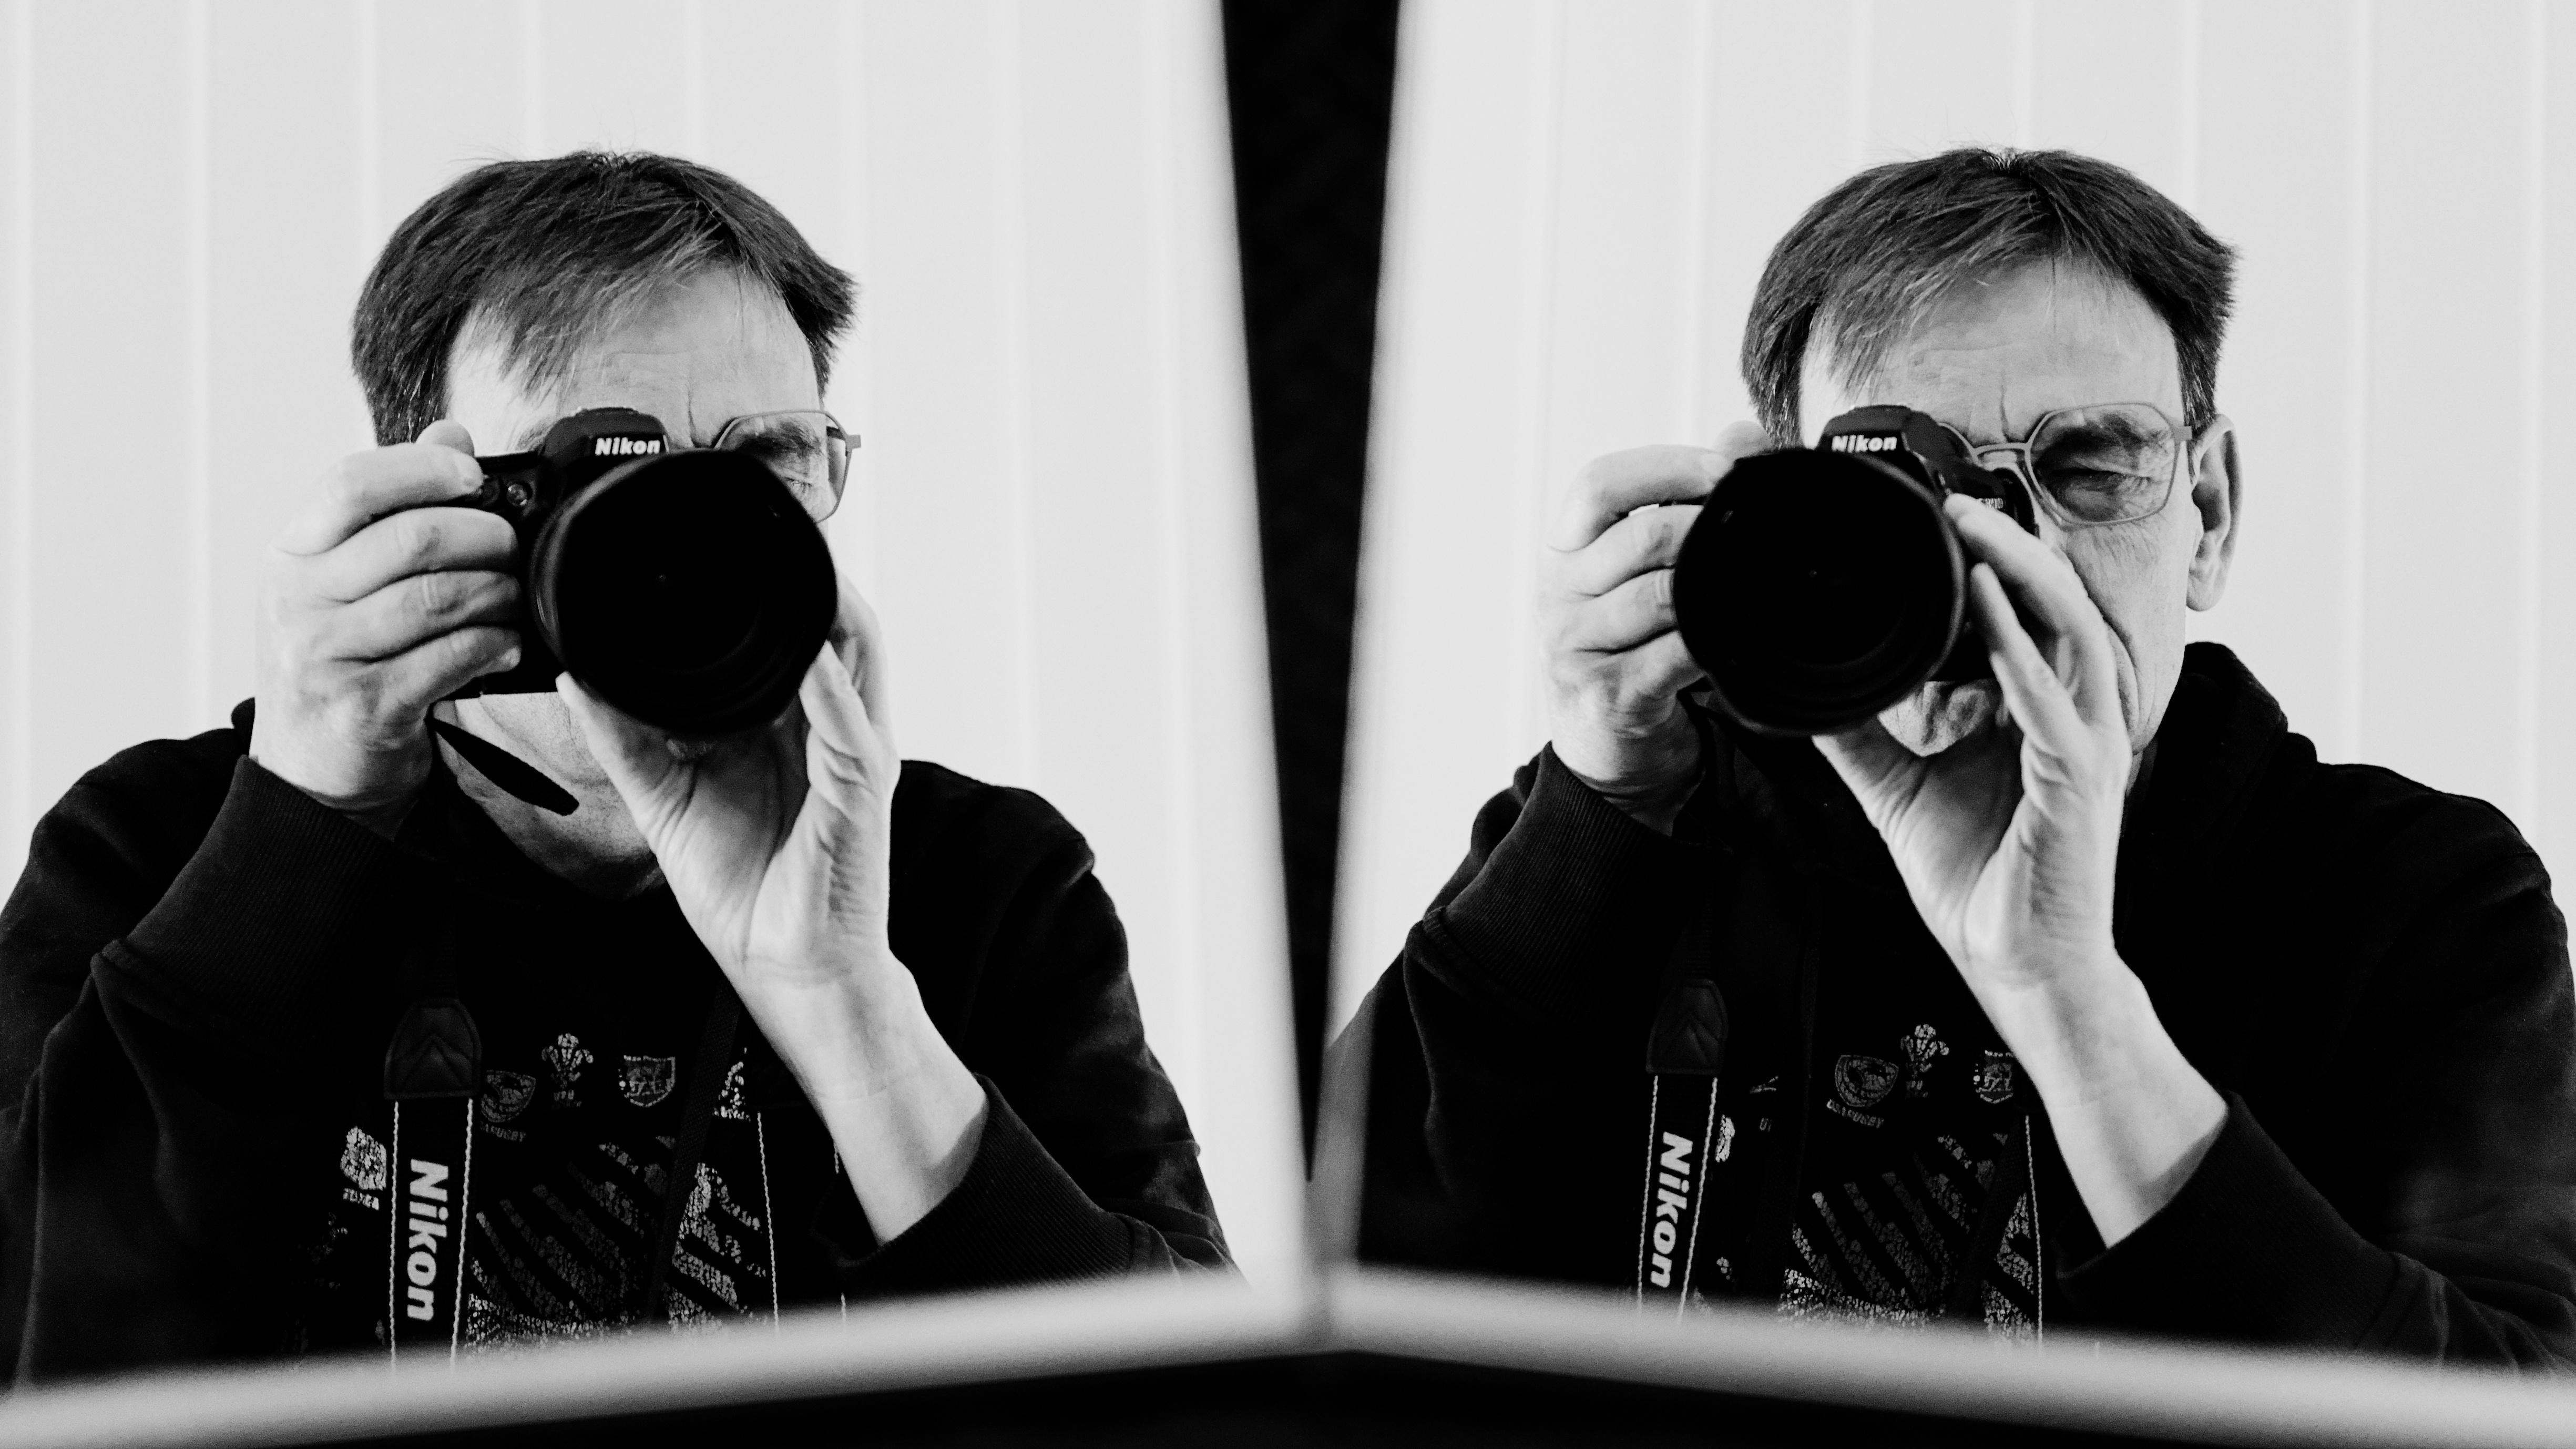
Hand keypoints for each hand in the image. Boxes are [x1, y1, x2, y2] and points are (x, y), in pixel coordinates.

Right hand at [249, 421, 518, 832]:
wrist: (310, 771)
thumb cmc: (340, 662)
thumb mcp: (344, 580)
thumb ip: (393, 508)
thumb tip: (449, 432)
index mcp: (290, 554)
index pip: (352, 483)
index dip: (424, 468)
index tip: (473, 476)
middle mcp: (295, 599)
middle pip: (412, 538)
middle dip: (484, 537)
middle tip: (514, 549)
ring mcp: (322, 655)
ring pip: (437, 598)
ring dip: (496, 594)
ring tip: (514, 599)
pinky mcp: (361, 706)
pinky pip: (449, 659)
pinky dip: (494, 645)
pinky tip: (508, 645)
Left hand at [560, 582, 984, 1237]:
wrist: (785, 968)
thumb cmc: (744, 886)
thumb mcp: (665, 798)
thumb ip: (625, 736)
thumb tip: (575, 673)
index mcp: (783, 718)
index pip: (778, 628)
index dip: (753, 577)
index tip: (706, 531)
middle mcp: (825, 722)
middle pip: (825, 621)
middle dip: (800, 567)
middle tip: (758, 513)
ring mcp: (852, 752)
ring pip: (855, 654)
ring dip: (829, 606)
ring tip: (798, 555)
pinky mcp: (862, 792)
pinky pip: (852, 729)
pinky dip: (833, 689)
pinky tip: (811, 661)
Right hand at [1541, 423, 1769, 827]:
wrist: (1613, 752)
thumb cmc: (1640, 651)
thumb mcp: (1655, 573)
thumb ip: (1694, 501)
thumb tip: (1743, 433)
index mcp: (1566, 552)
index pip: (1597, 486)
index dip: (1666, 468)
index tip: (1730, 469)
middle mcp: (1557, 593)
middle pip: (1636, 537)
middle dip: (1708, 527)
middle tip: (1765, 529)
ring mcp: (1572, 647)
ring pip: (1658, 596)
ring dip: (1719, 586)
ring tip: (1763, 582)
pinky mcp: (1603, 695)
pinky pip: (1670, 655)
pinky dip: (1714, 643)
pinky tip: (1742, 638)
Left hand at [1814, 497, 2130, 1001]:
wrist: (2016, 964)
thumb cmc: (1977, 880)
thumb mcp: (1900, 791)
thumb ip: (1864, 736)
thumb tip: (1810, 695)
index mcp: (2039, 712)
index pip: (2028, 617)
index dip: (1995, 562)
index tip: (1942, 517)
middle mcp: (2073, 717)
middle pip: (2057, 604)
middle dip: (2012, 544)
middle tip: (1956, 498)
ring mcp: (2085, 746)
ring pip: (2070, 633)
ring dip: (2023, 574)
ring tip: (1974, 527)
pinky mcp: (2079, 782)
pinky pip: (2054, 703)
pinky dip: (2021, 651)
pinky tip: (1991, 609)